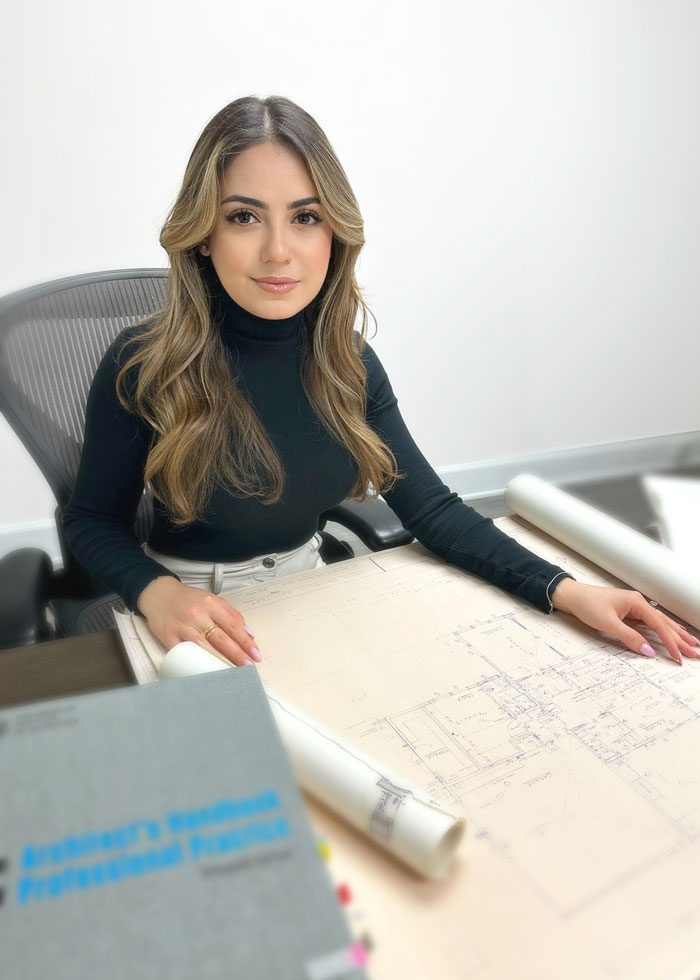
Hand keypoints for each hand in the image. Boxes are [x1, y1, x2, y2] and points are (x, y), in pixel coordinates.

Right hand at [136, 576, 261, 666]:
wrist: (159, 594)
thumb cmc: (188, 599)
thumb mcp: (211, 599)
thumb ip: (230, 614)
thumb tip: (248, 633)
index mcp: (210, 604)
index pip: (233, 625)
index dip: (245, 641)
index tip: (255, 654)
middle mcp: (197, 615)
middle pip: (221, 638)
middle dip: (237, 654)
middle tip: (249, 666)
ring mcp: (182, 626)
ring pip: (204, 647)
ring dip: (220, 660)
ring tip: (233, 671)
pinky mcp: (169, 636)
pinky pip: (184, 652)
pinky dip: (196, 661)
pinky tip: (206, 669)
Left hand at [550, 578, 699, 664]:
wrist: (572, 596)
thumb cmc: (587, 605)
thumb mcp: (608, 624)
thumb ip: (629, 638)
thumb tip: (648, 651)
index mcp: (636, 602)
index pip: (659, 625)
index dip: (670, 642)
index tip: (678, 656)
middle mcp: (638, 603)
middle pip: (664, 623)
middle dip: (681, 638)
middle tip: (696, 652)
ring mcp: (635, 607)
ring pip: (660, 623)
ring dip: (675, 634)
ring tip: (691, 644)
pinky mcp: (629, 613)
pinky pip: (651, 623)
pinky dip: (662, 631)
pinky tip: (671, 635)